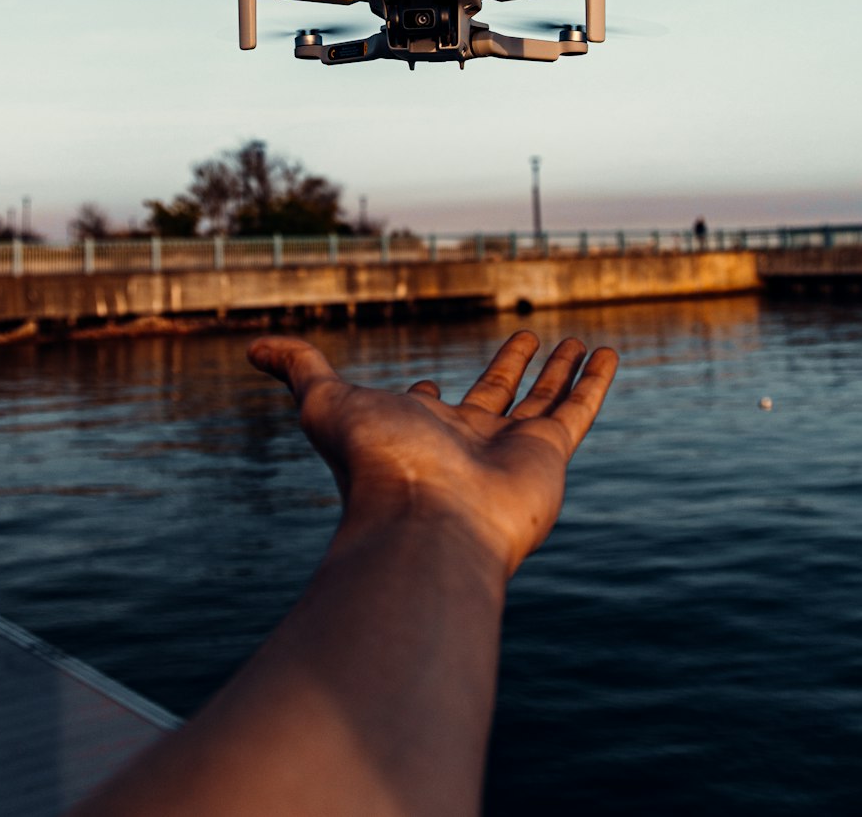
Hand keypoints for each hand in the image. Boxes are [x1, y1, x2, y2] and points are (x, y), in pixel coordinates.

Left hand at [248, 331, 617, 576]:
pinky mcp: (549, 456)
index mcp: (417, 435)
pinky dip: (594, 383)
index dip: (427, 397)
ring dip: (558, 370)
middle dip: (508, 369)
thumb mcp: (325, 402)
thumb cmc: (375, 464)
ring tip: (576, 340)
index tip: (427, 386)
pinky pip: (577, 411)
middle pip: (493, 399)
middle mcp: (466, 445)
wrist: (426, 522)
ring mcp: (510, 452)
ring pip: (541, 401)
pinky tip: (606, 353)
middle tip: (526, 339)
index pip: (429, 411)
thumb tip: (254, 348)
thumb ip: (298, 369)